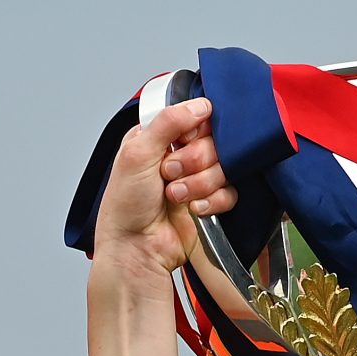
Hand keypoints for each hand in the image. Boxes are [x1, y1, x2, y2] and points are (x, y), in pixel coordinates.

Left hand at [92, 96, 237, 280]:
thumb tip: (201, 105)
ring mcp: (196, 179)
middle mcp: (179, 154)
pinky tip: (193, 209)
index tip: (180, 143)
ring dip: (199, 183)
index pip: (197, 117)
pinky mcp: (210, 202)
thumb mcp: (137, 153)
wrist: (135, 249)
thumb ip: (168, 122)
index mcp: (160, 136)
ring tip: (175, 196)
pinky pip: (230, 192)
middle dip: (193, 162)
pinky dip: (212, 201)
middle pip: (214, 142)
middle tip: (169, 174)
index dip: (194, 131)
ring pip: (225, 167)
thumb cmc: (125, 206)